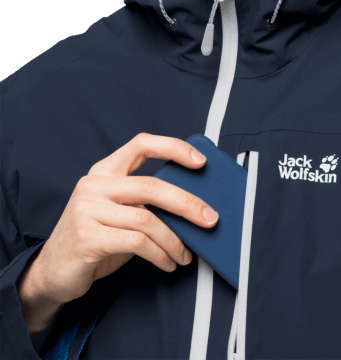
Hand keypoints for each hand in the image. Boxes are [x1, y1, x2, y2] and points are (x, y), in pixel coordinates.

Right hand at [32, 133, 218, 304]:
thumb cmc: (96, 239)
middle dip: (187, 204)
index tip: (200, 160)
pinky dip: (160, 254)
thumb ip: (146, 201)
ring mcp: (88, 210)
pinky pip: (137, 242)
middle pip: (152, 186)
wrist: (52, 273)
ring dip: (174, 240)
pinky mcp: (87, 237)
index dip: (173, 148)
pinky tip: (167, 263)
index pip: (141, 144)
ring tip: (185, 254)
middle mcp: (94, 185)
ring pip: (147, 219)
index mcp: (105, 171)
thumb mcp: (120, 212)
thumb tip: (194, 204)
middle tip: (209, 219)